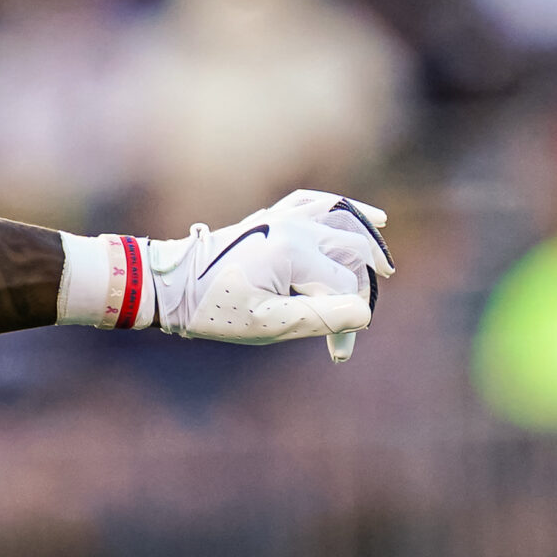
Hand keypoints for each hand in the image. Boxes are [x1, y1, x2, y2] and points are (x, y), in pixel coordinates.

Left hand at [146, 191, 391, 350]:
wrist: (169, 285)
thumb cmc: (215, 309)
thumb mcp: (268, 324)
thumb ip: (321, 318)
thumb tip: (365, 313)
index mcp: (294, 251)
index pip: (345, 288)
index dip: (348, 323)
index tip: (338, 354)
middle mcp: (293, 226)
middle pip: (351, 254)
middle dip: (358, 293)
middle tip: (353, 327)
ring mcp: (282, 217)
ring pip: (341, 219)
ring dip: (367, 240)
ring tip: (387, 266)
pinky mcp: (271, 217)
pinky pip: (315, 202)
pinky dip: (341, 208)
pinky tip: (360, 214)